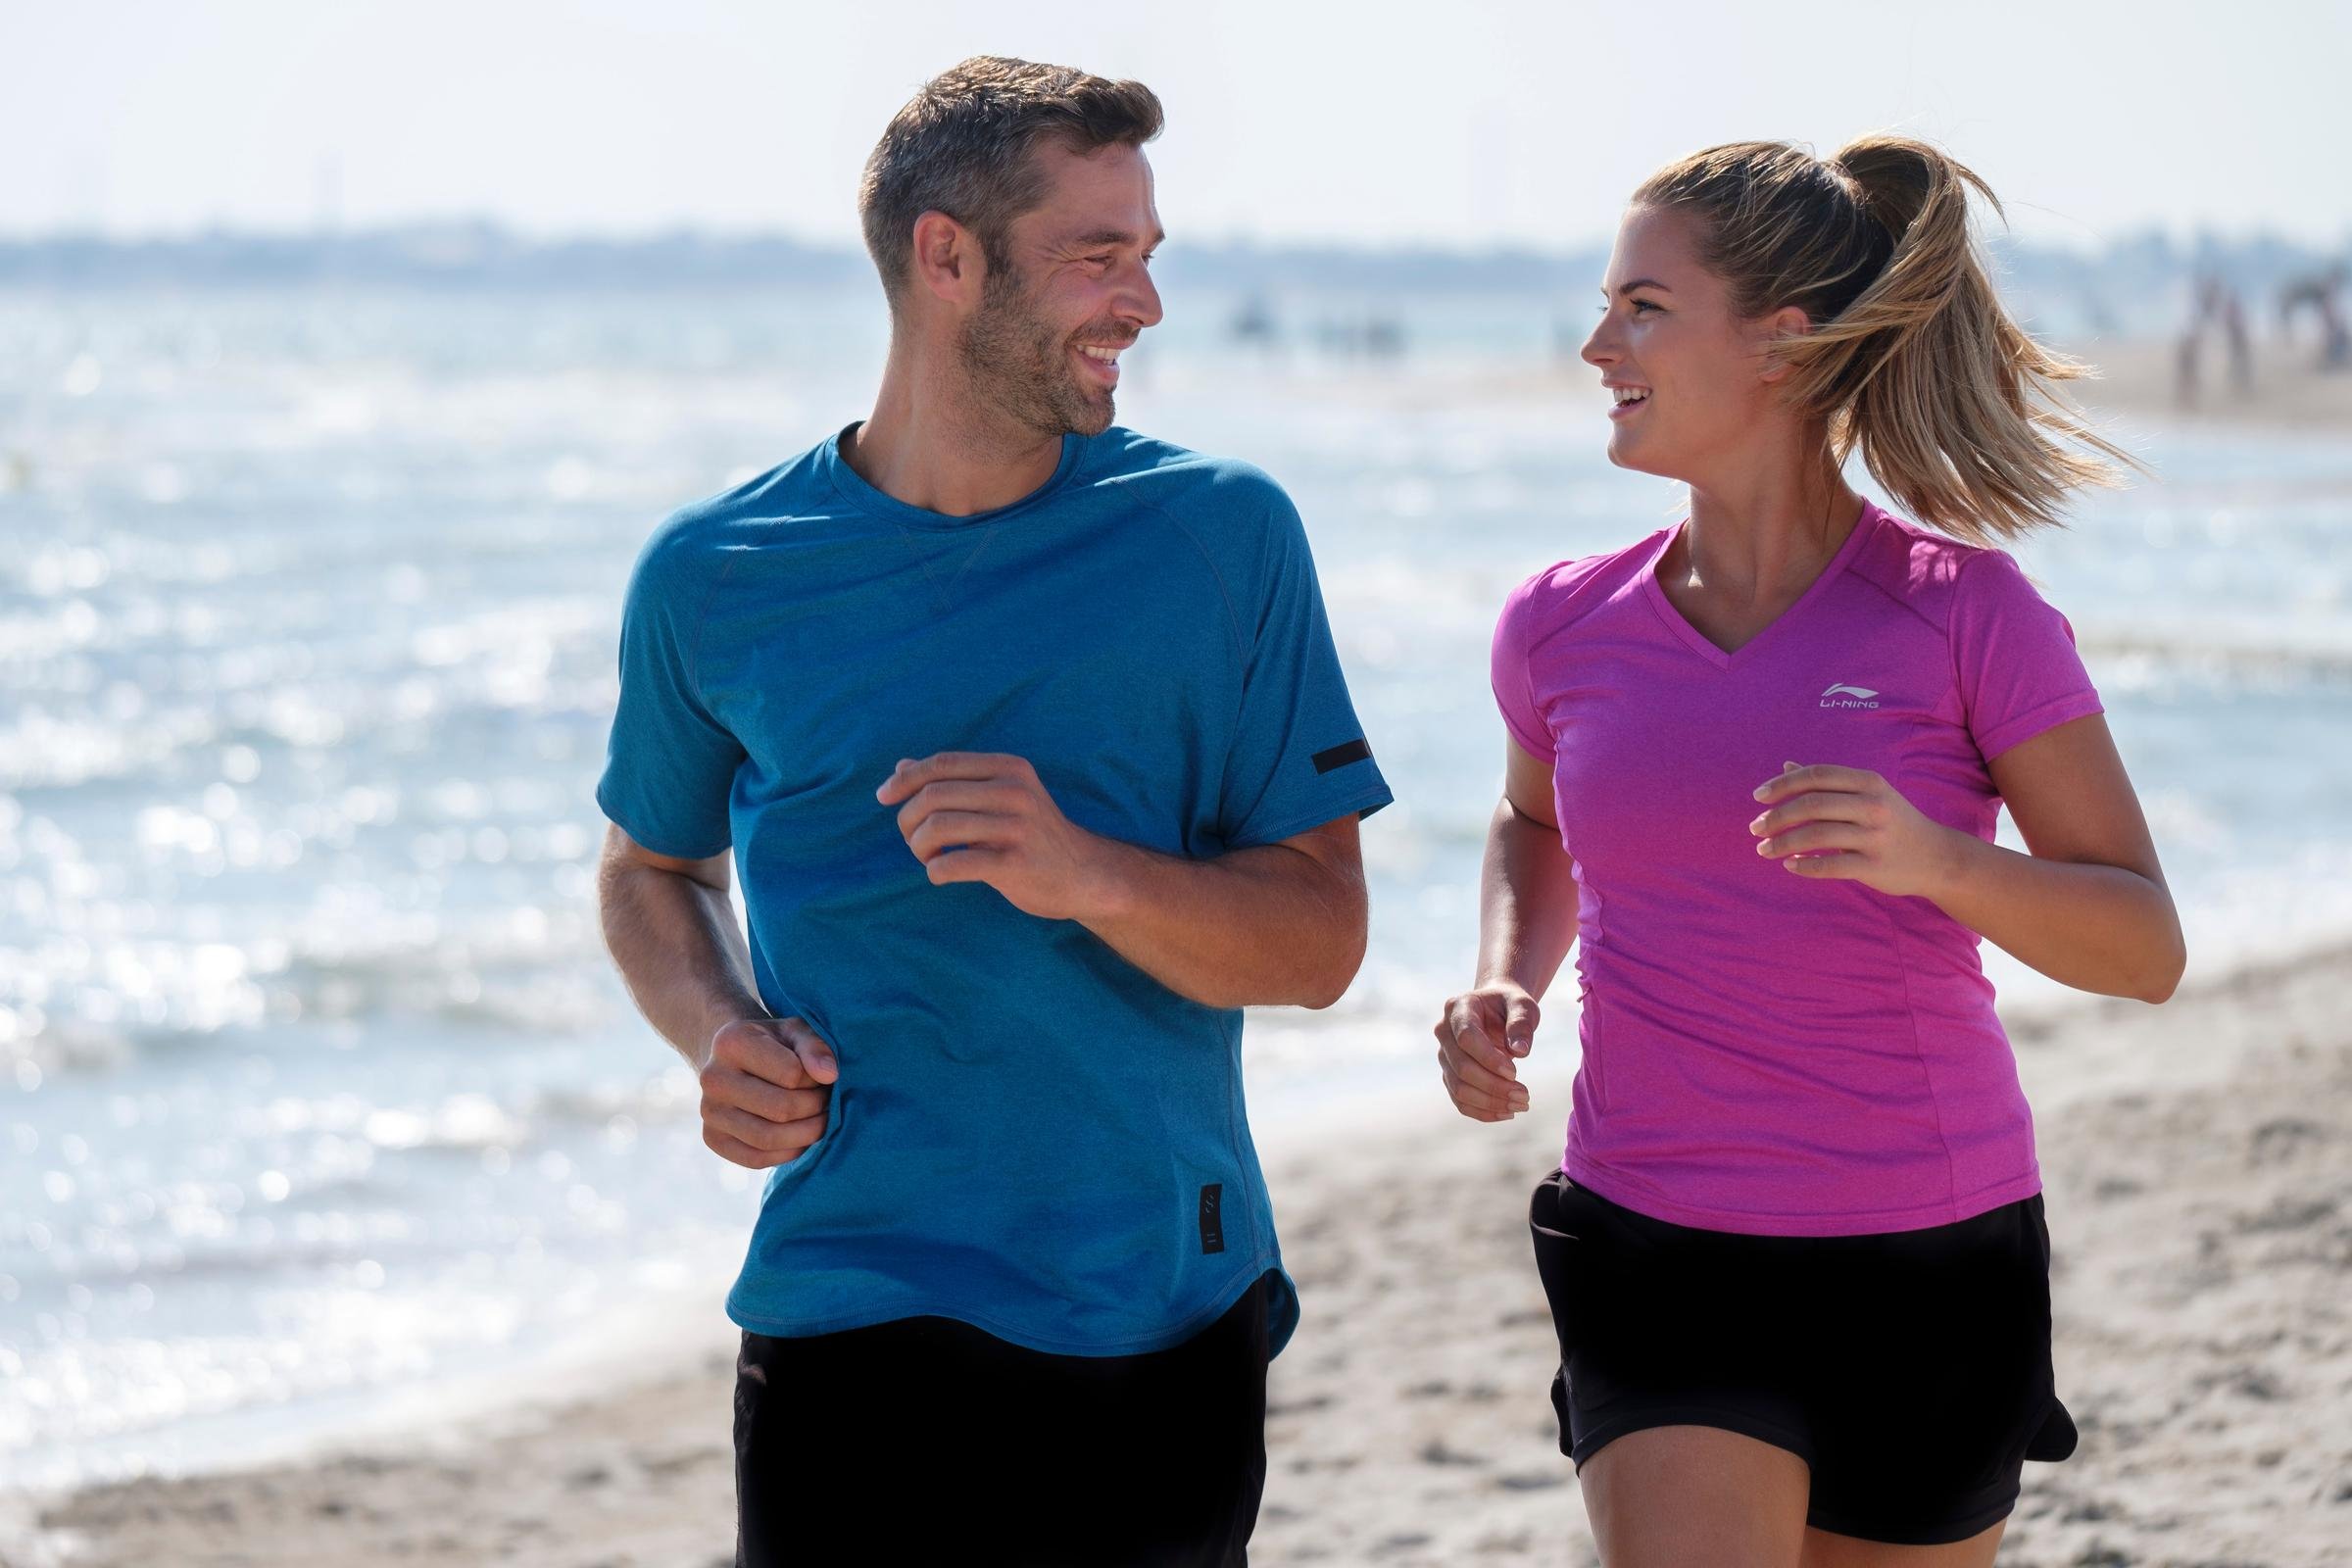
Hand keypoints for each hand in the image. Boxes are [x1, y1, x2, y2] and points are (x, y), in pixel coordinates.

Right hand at [698, 1016, 837, 1169]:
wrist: (736, 1061)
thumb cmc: (775, 1044)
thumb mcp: (797, 1032)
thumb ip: (815, 1046)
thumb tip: (829, 1074)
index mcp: (731, 1042)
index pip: (791, 1073)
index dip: (816, 1079)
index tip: (821, 1076)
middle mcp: (712, 1077)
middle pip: (781, 1109)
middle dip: (814, 1108)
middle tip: (826, 1102)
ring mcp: (708, 1111)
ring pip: (768, 1138)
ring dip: (805, 1134)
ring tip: (819, 1120)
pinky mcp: (711, 1138)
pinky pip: (755, 1159)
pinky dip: (786, 1153)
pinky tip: (800, 1139)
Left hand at [877, 752, 1112, 920]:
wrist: (1085, 874)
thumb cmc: (1032, 835)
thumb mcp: (1000, 797)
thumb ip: (954, 780)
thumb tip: (901, 766)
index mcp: (1009, 768)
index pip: (942, 764)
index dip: (905, 780)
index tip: (883, 797)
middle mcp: (1015, 791)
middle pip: (933, 796)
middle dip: (908, 820)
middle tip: (912, 840)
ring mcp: (1017, 828)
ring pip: (938, 828)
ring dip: (919, 847)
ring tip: (928, 856)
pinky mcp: (1016, 864)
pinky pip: (954, 864)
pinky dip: (935, 871)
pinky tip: (940, 874)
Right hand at [1434, 981, 1538, 1121]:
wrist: (1497, 1010)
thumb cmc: (1510, 1005)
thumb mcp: (1522, 1005)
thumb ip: (1521, 1024)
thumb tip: (1520, 1051)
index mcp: (1457, 1008)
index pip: (1466, 1038)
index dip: (1489, 1058)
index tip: (1515, 1072)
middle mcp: (1443, 1032)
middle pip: (1461, 1067)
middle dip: (1494, 1086)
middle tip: (1525, 1095)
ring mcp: (1444, 1055)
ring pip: (1459, 1088)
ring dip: (1490, 1103)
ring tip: (1521, 1105)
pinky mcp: (1450, 1075)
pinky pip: (1461, 1101)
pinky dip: (1483, 1112)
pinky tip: (1507, 1112)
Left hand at [1749, 761, 1967, 898]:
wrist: (1938, 857)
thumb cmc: (1894, 821)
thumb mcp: (1868, 793)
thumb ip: (1828, 782)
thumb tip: (1786, 766)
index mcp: (1868, 782)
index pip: (1817, 776)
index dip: (1783, 785)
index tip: (1758, 797)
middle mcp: (1873, 805)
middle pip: (1812, 805)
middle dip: (1776, 816)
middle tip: (1754, 828)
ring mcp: (1875, 836)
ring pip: (1817, 836)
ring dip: (1783, 843)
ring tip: (1763, 849)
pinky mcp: (1874, 866)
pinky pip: (1831, 866)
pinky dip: (1805, 866)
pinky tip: (1789, 866)